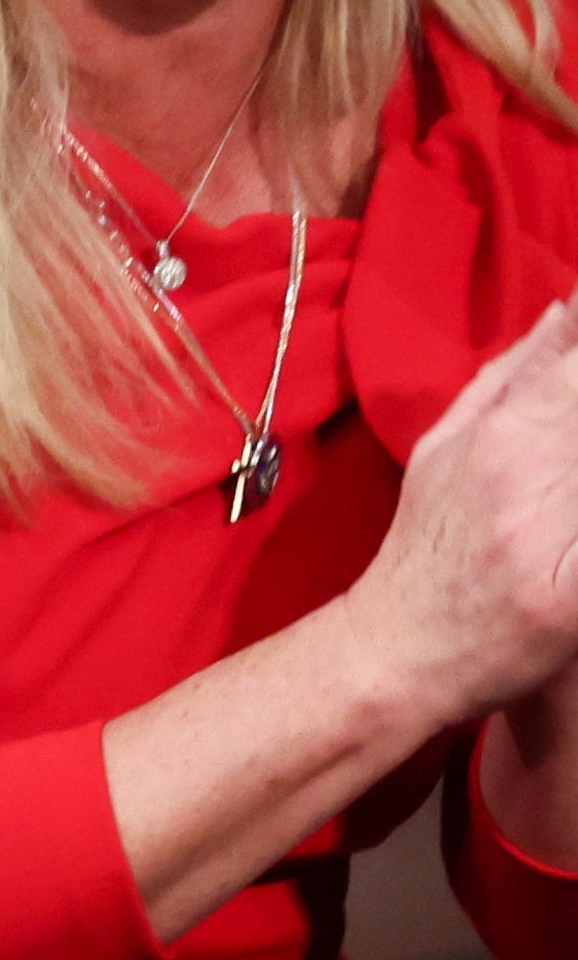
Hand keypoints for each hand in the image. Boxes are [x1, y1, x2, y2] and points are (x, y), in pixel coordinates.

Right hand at [345, 300, 577, 727]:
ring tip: (566, 490)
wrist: (399, 650)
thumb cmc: (427, 548)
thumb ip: (511, 376)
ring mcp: (557, 536)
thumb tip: (563, 309)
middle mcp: (533, 474)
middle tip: (569, 466)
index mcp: (505, 432)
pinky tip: (574, 536)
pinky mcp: (574, 597)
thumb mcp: (445, 448)